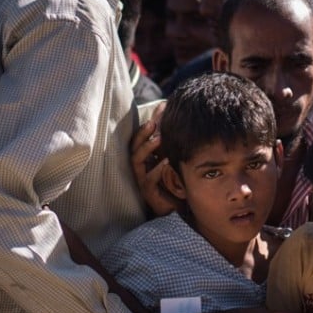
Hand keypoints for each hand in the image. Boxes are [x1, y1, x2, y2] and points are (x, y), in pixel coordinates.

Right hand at [130, 102, 177, 216]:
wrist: (177, 207)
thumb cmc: (174, 180)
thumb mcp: (173, 157)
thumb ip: (172, 140)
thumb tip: (175, 115)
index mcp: (145, 157)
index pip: (141, 136)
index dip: (150, 121)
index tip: (161, 106)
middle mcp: (140, 166)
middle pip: (134, 146)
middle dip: (143, 134)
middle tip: (153, 123)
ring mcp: (142, 178)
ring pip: (137, 161)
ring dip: (147, 148)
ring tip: (159, 138)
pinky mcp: (148, 192)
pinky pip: (149, 179)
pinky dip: (157, 169)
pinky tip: (167, 161)